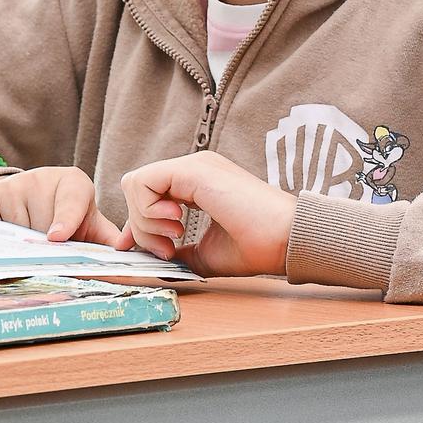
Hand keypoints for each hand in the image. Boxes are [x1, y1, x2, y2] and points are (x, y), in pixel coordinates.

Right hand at [0, 165, 120, 243]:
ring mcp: (13, 187)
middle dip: (47, 249)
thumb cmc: (62, 218)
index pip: (72, 200)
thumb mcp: (87, 223)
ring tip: (28, 240)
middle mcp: (43, 179)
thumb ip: (106, 238)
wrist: (20, 202)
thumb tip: (127, 255)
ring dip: (24, 248)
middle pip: (44, 228)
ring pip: (20, 234)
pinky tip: (5, 237)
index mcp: (74, 183)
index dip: (66, 219)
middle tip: (48, 247)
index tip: (57, 237)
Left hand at [119, 149, 293, 275]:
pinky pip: (144, 182)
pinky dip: (149, 210)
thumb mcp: (204, 253)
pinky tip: (177, 225)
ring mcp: (194, 165)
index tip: (141, 249)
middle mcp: (194, 169)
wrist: (286, 240)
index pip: (148, 191)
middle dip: (141, 226)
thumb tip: (148, 257)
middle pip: (136, 188)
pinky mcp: (195, 170)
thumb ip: (176, 250)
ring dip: (145, 220)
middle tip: (168, 249)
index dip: (136, 222)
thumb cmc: (256, 247)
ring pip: (136, 184)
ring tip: (175, 237)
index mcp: (197, 183)